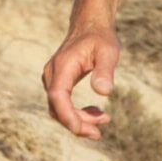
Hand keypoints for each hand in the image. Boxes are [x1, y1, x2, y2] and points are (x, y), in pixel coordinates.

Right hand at [41, 23, 119, 138]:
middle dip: (77, 124)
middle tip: (99, 133)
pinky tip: (97, 112)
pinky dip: (77, 112)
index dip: (67, 116)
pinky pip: (63, 104)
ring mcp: (53, 79)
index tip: (81, 130)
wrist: (90, 26)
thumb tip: (104, 92)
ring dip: (79, 119)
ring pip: (59, 108)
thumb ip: (105, 71)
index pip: (58, 97)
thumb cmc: (100, 38)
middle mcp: (53, 74)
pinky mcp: (59, 82)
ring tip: (104, 119)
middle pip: (57, 107)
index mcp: (63, 67)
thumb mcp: (108, 52)